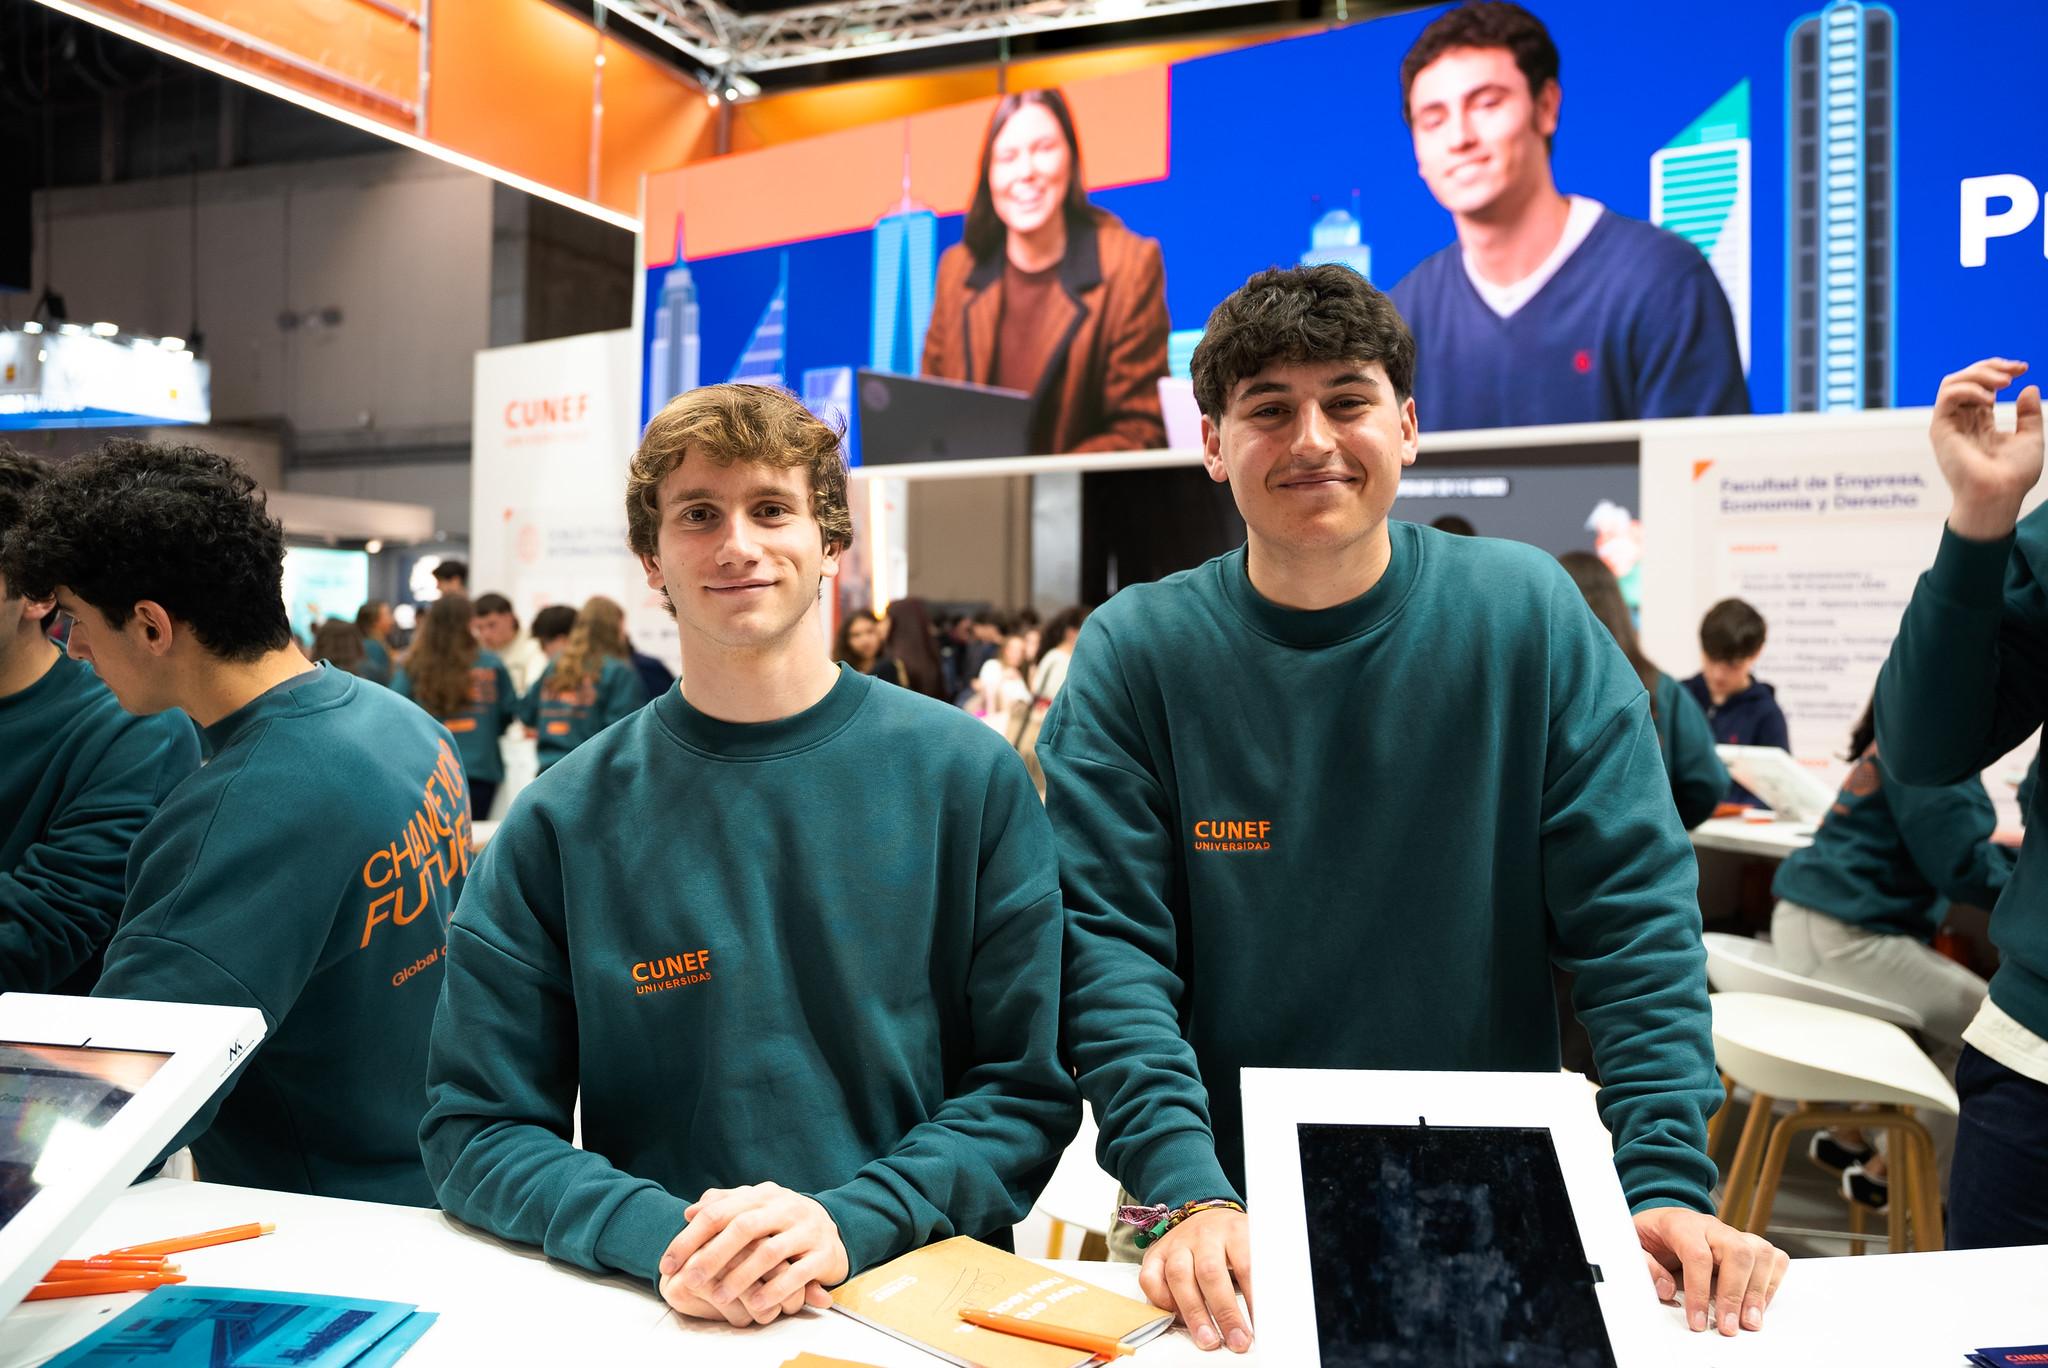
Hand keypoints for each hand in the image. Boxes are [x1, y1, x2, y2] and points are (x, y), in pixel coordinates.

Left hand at [656, 1183, 846, 1326]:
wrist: (837, 1229)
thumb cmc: (784, 1223)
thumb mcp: (757, 1207)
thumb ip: (724, 1206)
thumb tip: (690, 1213)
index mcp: (762, 1195)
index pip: (719, 1211)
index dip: (690, 1237)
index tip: (668, 1263)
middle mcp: (785, 1207)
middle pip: (743, 1227)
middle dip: (712, 1256)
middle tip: (689, 1280)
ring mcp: (806, 1230)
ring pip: (770, 1252)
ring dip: (741, 1277)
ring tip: (719, 1297)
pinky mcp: (824, 1254)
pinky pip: (798, 1273)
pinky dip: (775, 1290)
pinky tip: (756, 1305)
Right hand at [1138, 1208, 1252, 1352]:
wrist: (1207, 1215)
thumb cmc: (1234, 1240)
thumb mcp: (1256, 1245)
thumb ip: (1264, 1271)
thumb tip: (1279, 1308)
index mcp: (1234, 1231)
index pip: (1246, 1265)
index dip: (1254, 1298)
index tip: (1263, 1327)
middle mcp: (1204, 1235)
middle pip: (1211, 1273)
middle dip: (1224, 1312)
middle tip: (1237, 1341)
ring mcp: (1178, 1243)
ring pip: (1179, 1275)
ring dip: (1193, 1312)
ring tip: (1207, 1340)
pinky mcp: (1157, 1253)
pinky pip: (1150, 1277)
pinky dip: (1160, 1300)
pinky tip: (1175, 1316)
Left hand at [1634, 1206, 1787, 1335]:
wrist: (1661, 1221)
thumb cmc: (1650, 1236)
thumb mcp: (1632, 1245)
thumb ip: (1644, 1265)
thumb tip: (1666, 1288)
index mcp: (1680, 1224)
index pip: (1698, 1255)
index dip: (1699, 1291)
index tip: (1697, 1321)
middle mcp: (1711, 1226)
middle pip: (1737, 1252)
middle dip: (1736, 1294)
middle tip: (1728, 1326)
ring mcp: (1733, 1233)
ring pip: (1759, 1253)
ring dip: (1758, 1291)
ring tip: (1750, 1322)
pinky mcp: (1748, 1244)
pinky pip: (1773, 1257)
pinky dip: (1772, 1281)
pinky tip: (1759, 1303)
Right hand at [1930, 358, 2042, 539]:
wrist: (2000, 494)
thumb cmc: (2014, 475)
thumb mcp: (2031, 438)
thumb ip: (2029, 414)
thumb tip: (2029, 388)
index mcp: (1980, 423)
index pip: (1982, 386)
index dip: (2000, 371)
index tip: (2023, 368)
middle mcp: (1962, 420)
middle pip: (1966, 378)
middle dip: (1991, 367)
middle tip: (2015, 370)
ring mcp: (1950, 424)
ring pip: (1953, 382)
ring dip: (1979, 375)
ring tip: (2004, 382)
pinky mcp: (1941, 429)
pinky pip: (1948, 396)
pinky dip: (1969, 389)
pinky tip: (1990, 398)